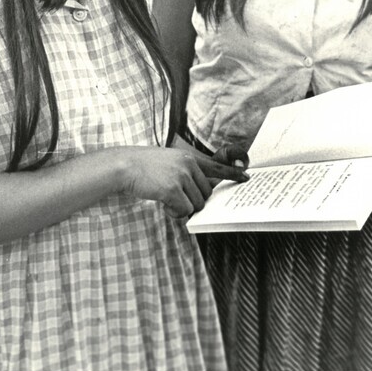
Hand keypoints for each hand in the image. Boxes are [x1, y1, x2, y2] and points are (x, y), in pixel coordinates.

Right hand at [120, 147, 248, 218]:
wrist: (125, 165)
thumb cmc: (145, 166)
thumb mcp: (169, 162)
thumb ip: (186, 173)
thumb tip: (201, 193)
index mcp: (189, 157)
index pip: (216, 166)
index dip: (232, 174)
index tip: (247, 177)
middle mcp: (188, 165)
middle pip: (206, 194)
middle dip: (194, 201)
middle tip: (176, 199)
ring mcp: (181, 176)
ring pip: (196, 204)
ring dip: (183, 208)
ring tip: (167, 199)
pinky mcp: (172, 189)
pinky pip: (184, 210)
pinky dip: (175, 212)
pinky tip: (164, 204)